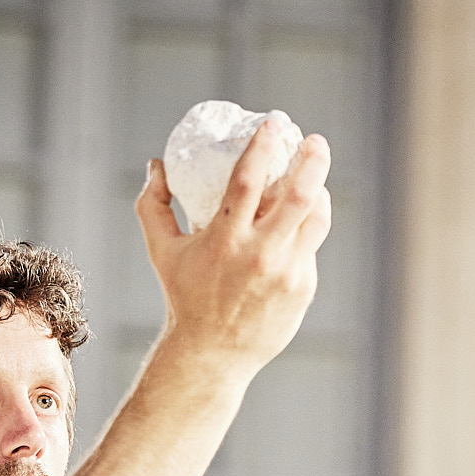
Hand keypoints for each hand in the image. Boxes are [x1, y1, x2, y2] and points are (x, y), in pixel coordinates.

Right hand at [134, 120, 331, 377]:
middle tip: (315, 140)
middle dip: (312, 161)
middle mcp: (259, 254)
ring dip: (321, 191)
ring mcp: (285, 272)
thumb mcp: (161, 250)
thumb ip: (153, 205)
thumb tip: (157, 164)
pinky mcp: (302, 287)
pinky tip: (304, 215)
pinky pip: (311, 246)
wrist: (212, 353)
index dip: (264, 145)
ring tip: (316, 175)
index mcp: (224, 239)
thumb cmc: (184, 296)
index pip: (249, 179)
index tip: (274, 122)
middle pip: (299, 196)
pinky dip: (308, 226)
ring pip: (316, 219)